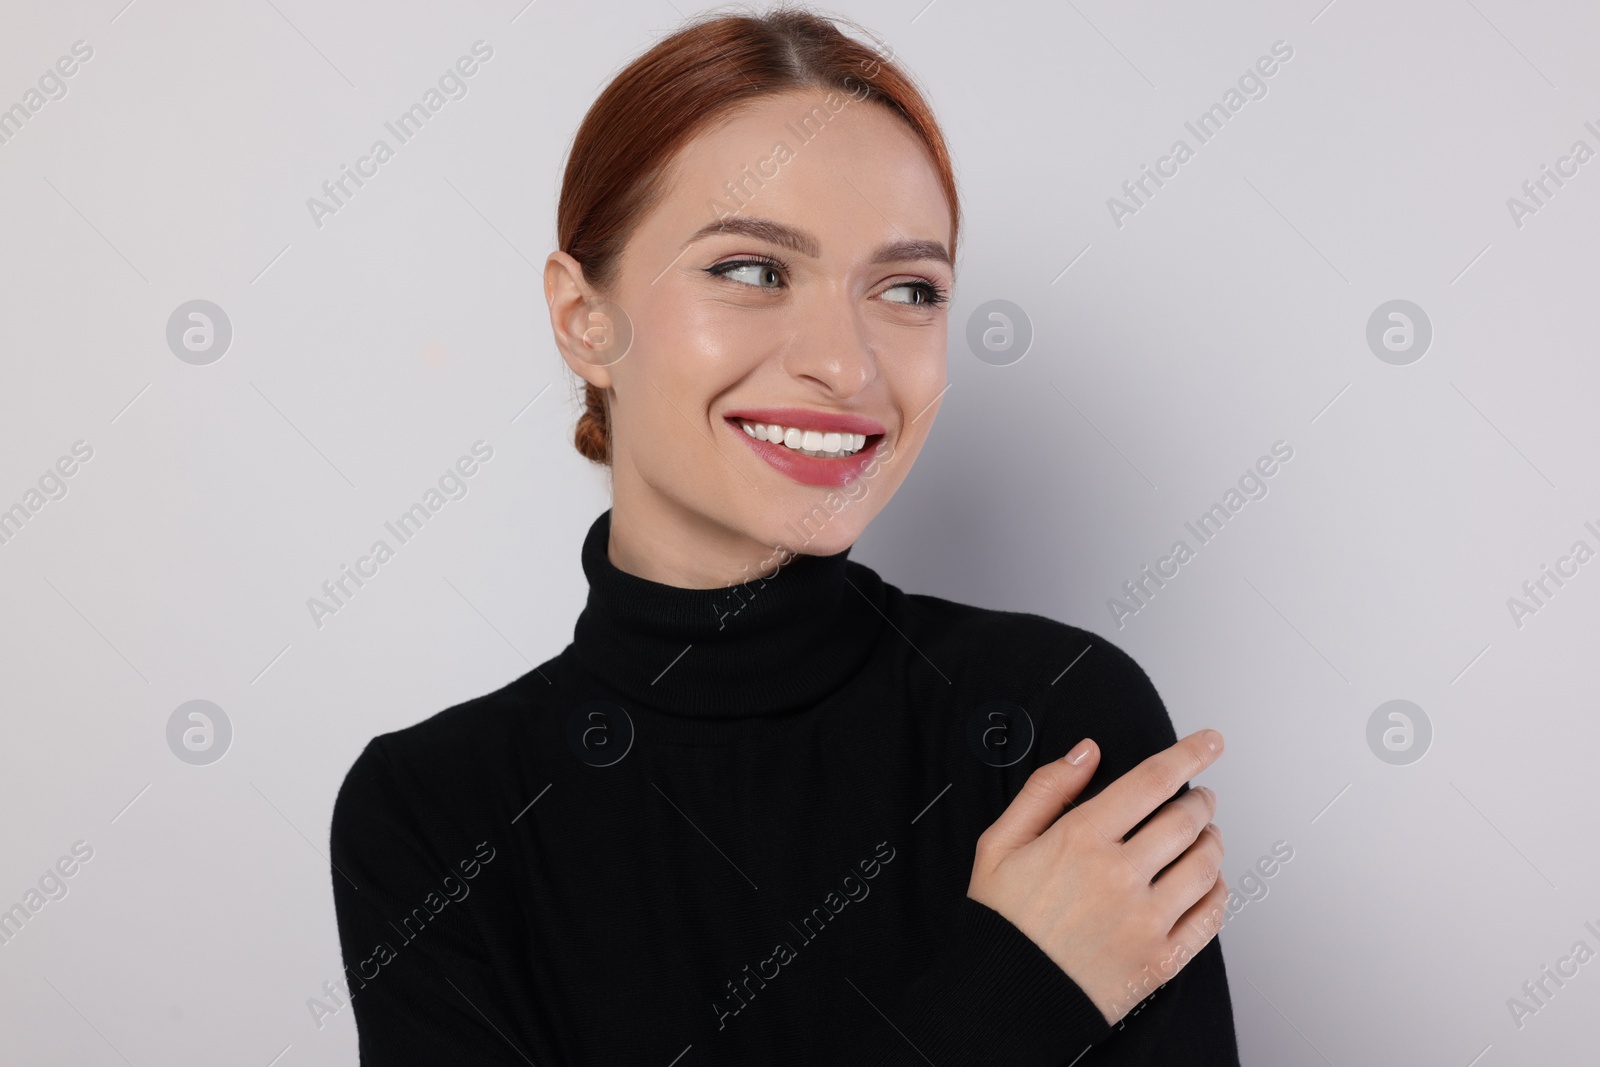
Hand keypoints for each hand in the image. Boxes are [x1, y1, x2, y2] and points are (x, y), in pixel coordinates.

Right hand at [966, 729, 1227, 1024]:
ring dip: (1212, 842)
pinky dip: (1218, 892)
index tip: (1210, 742)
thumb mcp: (999, 843)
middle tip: (1200, 798)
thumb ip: (1046, 790)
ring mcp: (1145, 921)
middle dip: (1200, 801)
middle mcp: (1119, 876)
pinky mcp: (1160, 960)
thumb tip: (1086, 752)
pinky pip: (1209, 917)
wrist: (1004, 997)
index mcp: (1081, 839)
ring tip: (1206, 835)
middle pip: (1186, 820)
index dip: (1189, 754)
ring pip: (1205, 866)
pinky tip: (1208, 883)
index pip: (1152, 781)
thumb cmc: (1002, 921)